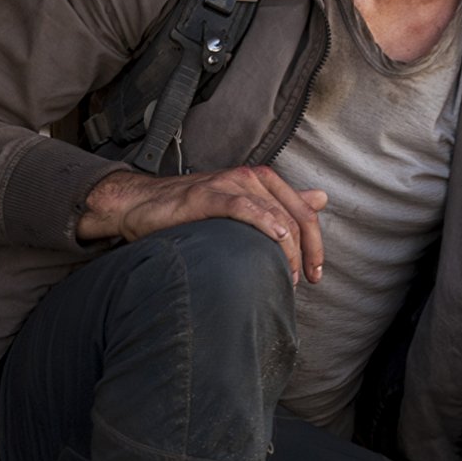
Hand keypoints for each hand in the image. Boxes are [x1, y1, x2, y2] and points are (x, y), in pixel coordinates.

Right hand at [77, 164, 329, 284]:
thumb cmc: (189, 209)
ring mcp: (228, 184)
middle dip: (304, 254)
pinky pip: (244, 206)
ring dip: (286, 250)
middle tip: (298, 282)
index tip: (315, 275)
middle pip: (294, 217)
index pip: (303, 213)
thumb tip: (321, 198)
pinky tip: (275, 239)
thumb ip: (282, 202)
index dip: (315, 245)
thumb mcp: (241, 204)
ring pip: (274, 215)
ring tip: (283, 277)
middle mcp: (249, 178)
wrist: (140, 203)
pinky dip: (264, 222)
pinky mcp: (207, 195)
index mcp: (261, 180)